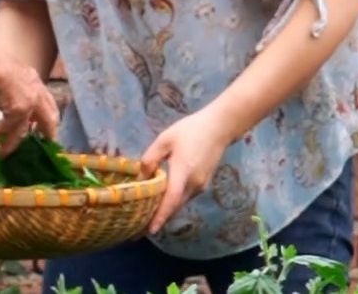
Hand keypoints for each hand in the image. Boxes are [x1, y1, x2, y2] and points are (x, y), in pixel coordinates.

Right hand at [0, 39, 57, 155]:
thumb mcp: (12, 73)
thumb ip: (17, 86)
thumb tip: (9, 98)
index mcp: (36, 82)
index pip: (49, 102)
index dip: (49, 116)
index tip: (47, 126)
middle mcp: (37, 93)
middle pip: (50, 119)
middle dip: (48, 133)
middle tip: (45, 143)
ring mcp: (29, 103)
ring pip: (23, 130)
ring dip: (12, 143)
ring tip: (3, 152)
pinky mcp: (18, 111)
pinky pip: (7, 128)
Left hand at [139, 108, 234, 234]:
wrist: (219, 128)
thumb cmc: (190, 131)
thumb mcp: (165, 140)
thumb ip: (151, 158)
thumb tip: (141, 177)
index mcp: (183, 172)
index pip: (171, 199)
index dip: (160, 215)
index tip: (150, 230)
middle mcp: (194, 184)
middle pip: (175, 206)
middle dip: (159, 219)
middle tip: (139, 229)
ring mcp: (201, 185)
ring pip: (180, 203)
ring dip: (166, 211)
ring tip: (146, 216)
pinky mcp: (203, 183)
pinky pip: (185, 197)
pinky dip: (173, 202)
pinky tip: (162, 201)